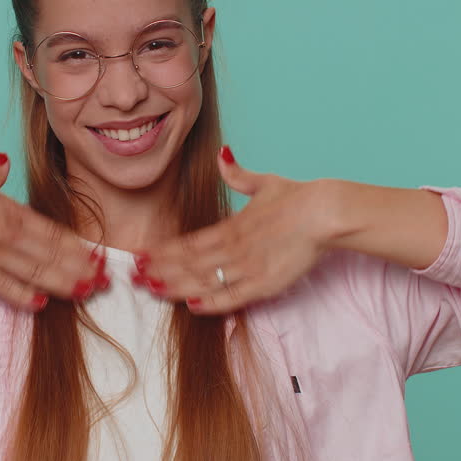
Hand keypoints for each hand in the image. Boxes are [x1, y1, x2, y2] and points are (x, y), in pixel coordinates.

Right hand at [0, 153, 108, 310]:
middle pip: (53, 255)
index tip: (97, 258)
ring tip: (84, 293)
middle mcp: (10, 232)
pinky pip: (4, 286)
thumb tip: (2, 163)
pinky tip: (41, 303)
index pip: (55, 233)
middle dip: (81, 270)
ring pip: (36, 272)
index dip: (79, 248)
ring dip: (63, 284)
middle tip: (102, 282)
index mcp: (13, 210)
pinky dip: (24, 296)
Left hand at [134, 146, 337, 314]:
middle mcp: (234, 247)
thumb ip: (238, 174)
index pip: (188, 242)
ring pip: (205, 280)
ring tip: (152, 290)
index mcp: (231, 225)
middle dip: (160, 270)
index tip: (141, 257)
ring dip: (177, 286)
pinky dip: (212, 302)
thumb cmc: (298, 198)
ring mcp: (248, 267)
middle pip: (189, 263)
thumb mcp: (264, 182)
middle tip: (134, 277)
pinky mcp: (266, 284)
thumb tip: (222, 154)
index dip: (163, 251)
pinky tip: (192, 306)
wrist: (326, 212)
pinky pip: (233, 296)